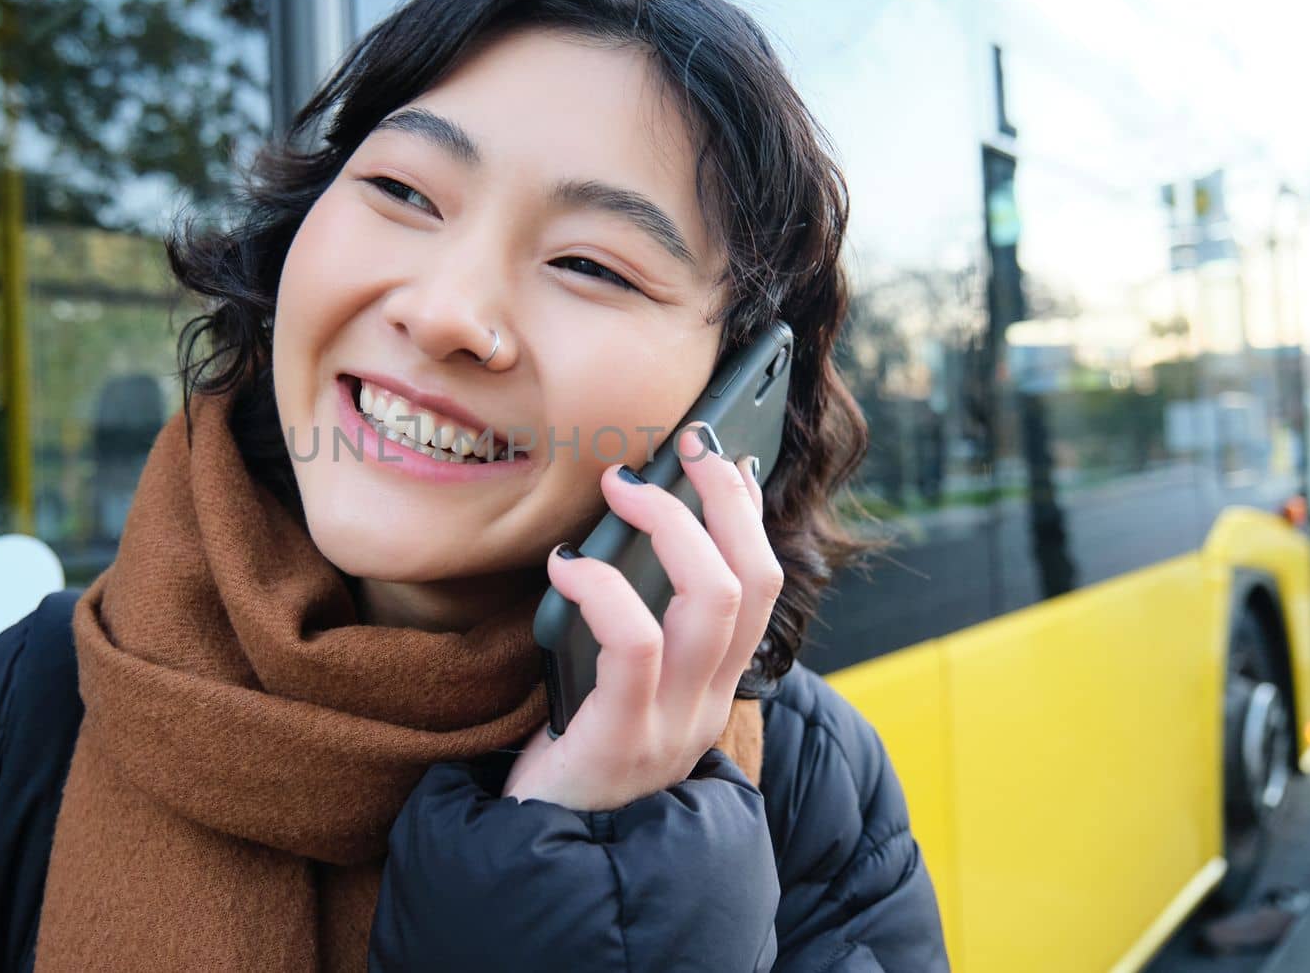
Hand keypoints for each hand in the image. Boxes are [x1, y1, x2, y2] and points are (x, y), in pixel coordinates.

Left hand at [502, 423, 783, 810]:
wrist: (547, 858)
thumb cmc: (575, 754)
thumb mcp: (626, 689)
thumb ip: (642, 626)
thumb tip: (636, 530)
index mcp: (714, 684)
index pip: (762, 585)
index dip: (746, 511)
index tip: (715, 456)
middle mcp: (707, 702)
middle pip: (751, 580)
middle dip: (719, 500)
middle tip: (675, 452)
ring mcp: (672, 723)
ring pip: (709, 600)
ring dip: (667, 526)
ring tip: (619, 491)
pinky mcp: (620, 739)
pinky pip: (632, 643)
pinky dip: (601, 587)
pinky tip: (565, 566)